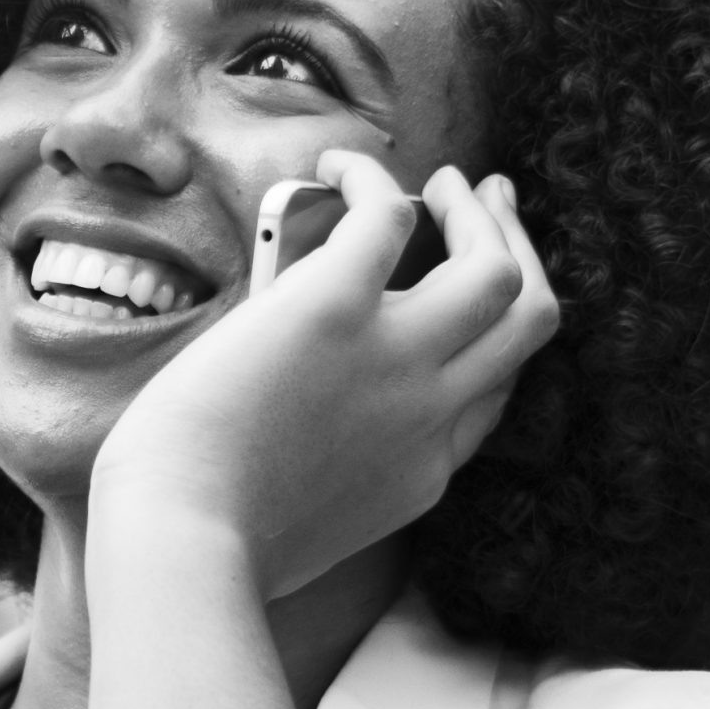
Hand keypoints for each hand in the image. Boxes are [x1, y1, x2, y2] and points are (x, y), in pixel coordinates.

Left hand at [88, 151, 558, 599]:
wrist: (180, 540)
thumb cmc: (213, 545)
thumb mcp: (315, 529)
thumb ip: (341, 484)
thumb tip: (307, 443)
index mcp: (423, 470)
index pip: (496, 392)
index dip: (493, 338)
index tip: (469, 302)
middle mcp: (430, 411)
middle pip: (529, 319)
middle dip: (519, 249)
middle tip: (489, 205)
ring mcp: (393, 359)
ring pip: (496, 268)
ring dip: (476, 212)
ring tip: (443, 181)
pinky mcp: (331, 309)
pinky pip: (384, 216)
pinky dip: (369, 178)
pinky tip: (336, 163)